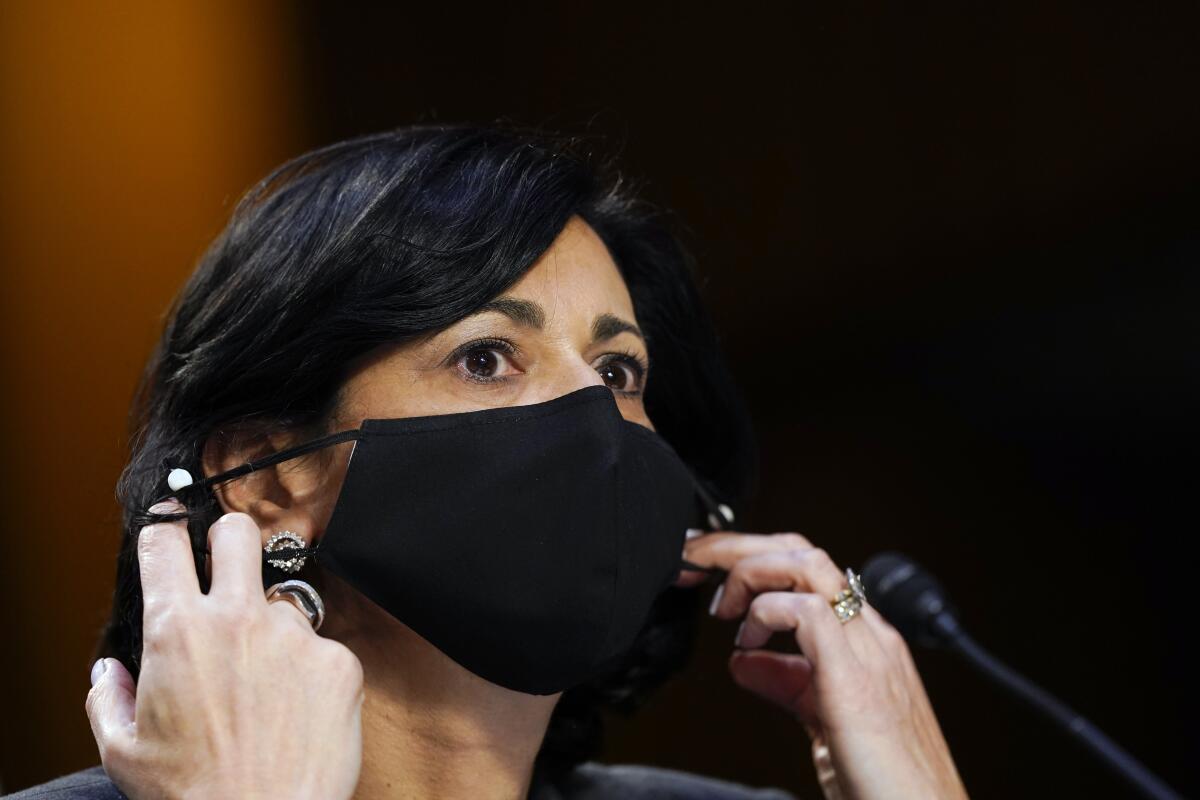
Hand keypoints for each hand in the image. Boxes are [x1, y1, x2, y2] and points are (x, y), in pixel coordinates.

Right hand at [86, 500, 363, 799]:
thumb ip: (108, 697)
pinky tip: (296, 712)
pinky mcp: (337, 659)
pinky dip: (308, 672)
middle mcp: (238, 619)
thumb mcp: (123, 750)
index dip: (162, 530)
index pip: (164, 545)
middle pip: (236, 532)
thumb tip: (110, 669)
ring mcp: (294, 635)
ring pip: (282, 602)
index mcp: (178, 630)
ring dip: (271, 628)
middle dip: (227, 539)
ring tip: (263, 686)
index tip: (167, 529)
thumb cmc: (192, 795)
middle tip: (226, 563)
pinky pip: (320, 648)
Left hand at [677, 531, 967, 799]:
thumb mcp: (823, 720)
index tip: (708, 576)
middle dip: (739, 547)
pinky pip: (808, 612)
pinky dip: (767, 615)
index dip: (752, 560)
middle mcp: (870, 635)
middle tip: (695, 564)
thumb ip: (787, 682)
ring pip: (806, 564)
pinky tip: (748, 642)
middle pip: (801, 551)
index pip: (807, 568)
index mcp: (864, 640)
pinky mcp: (855, 680)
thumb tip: (743, 660)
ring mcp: (868, 652)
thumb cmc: (885, 782)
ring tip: (722, 606)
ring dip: (749, 570)